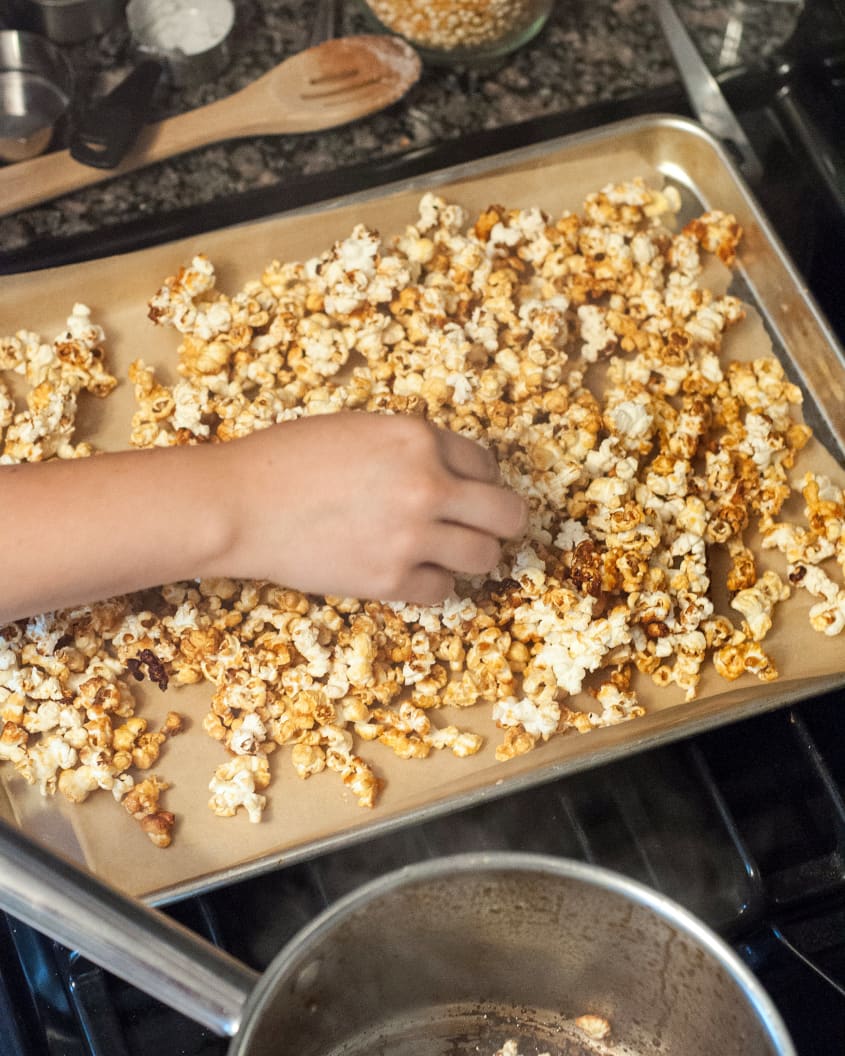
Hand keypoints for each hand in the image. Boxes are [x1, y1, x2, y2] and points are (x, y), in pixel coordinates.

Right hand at [213, 411, 526, 603]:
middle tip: (486, 528)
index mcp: (419, 438)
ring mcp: (412, 537)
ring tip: (446, 552)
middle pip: (506, 514)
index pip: (485, 464)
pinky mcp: (390, 580)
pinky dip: (430, 583)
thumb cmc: (286, 459)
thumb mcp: (360, 429)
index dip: (477, 479)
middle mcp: (427, 486)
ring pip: (483, 556)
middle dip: (501, 521)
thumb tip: (449, 474)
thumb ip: (411, 448)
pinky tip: (407, 571)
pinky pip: (441, 590)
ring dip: (469, 554)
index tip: (464, 491)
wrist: (239, 505)